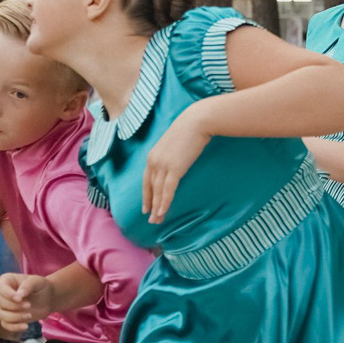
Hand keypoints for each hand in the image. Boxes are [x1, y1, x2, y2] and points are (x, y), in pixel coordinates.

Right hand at [0, 270, 58, 332]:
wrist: (47, 299)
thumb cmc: (41, 287)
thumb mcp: (38, 282)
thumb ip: (28, 285)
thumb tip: (19, 295)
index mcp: (6, 280)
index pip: (1, 288)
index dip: (8, 295)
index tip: (20, 299)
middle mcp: (0, 293)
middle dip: (14, 306)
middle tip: (29, 305)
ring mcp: (2, 306)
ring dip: (14, 317)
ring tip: (29, 315)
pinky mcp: (7, 318)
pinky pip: (5, 324)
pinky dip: (14, 327)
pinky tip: (26, 326)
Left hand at [141, 104, 211, 222]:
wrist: (197, 121)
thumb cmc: (189, 130)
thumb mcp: (174, 144)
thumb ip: (170, 155)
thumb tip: (174, 163)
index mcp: (152, 155)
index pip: (147, 180)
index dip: (146, 194)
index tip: (146, 207)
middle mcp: (153, 161)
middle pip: (150, 188)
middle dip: (150, 205)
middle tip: (151, 219)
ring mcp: (162, 165)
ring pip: (157, 192)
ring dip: (157, 207)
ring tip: (157, 220)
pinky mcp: (174, 169)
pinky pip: (167, 190)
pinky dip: (164, 202)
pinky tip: (163, 212)